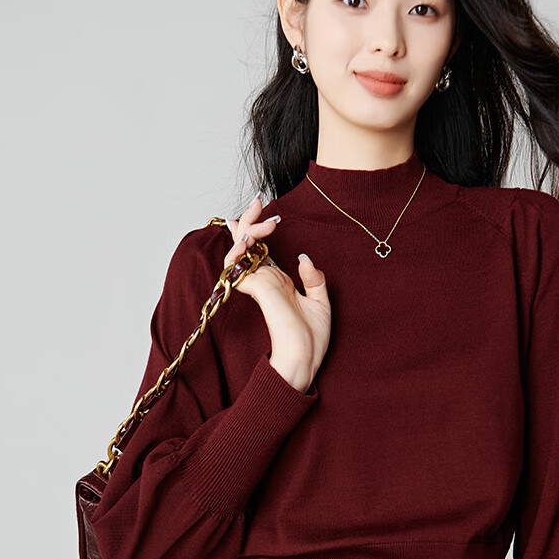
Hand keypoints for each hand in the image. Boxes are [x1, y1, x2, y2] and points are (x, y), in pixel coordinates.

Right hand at [224, 196, 330, 387]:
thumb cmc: (312, 339)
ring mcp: (260, 286)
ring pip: (240, 251)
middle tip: (258, 200)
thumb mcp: (321, 302)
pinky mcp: (258, 290)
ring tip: (259, 213)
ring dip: (247, 229)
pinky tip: (247, 237)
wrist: (305, 358)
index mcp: (279, 284)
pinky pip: (238, 265)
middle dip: (249, 221)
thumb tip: (303, 257)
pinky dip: (239, 249)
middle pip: (247, 245)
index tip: (264, 210)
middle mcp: (266, 282)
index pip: (261, 251)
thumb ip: (312, 278)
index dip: (258, 231)